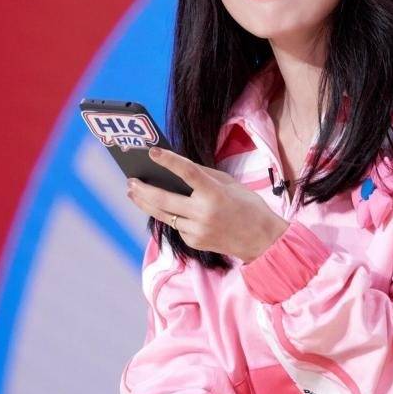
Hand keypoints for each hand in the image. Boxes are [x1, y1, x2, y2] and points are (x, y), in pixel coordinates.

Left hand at [126, 147, 288, 261]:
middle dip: (143, 189)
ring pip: (164, 215)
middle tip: (130, 180)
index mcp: (215, 194)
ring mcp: (197, 231)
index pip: (187, 173)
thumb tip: (179, 167)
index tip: (152, 151)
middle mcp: (204, 214)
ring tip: (133, 192)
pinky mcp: (194, 242)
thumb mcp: (230, 184)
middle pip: (164, 200)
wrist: (262, 240)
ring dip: (145, 203)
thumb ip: (204, 176)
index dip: (168, 160)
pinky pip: (176, 225)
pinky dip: (169, 215)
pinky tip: (163, 207)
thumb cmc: (248, 207)